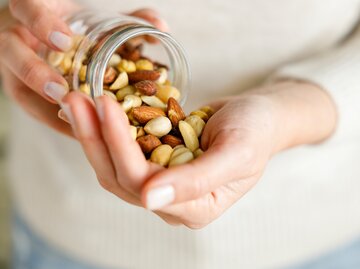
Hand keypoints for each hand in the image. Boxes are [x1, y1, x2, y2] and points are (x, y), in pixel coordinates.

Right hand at [0, 0, 167, 136]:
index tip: (65, 40)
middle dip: (34, 71)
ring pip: (18, 88)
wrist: (37, 37)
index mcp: (31, 13)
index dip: (41, 23)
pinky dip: (59, 123)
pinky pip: (35, 111)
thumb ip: (125, 20)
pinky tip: (82, 133)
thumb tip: (161, 28)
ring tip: (72, 120)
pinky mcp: (22, 94)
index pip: (26, 9)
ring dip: (49, 110)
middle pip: (12, 53)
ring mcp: (14, 70)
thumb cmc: (69, 27)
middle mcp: (16, 41)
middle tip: (61, 90)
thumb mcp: (91, 19)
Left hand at [62, 80, 336, 227]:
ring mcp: (161, 183)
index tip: (105, 104)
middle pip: (118, 176)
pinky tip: (91, 109)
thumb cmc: (256, 133)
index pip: (142, 183)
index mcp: (194, 208)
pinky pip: (121, 151)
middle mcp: (172, 202)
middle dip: (95, 137)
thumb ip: (198, 180)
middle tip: (76, 98)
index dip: (119, 145)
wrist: (259, 117)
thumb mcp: (237, 153)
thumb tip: (149, 200)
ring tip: (77, 99)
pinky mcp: (154, 163)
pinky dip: (104, 130)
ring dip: (93, 133)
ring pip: (113, 164)